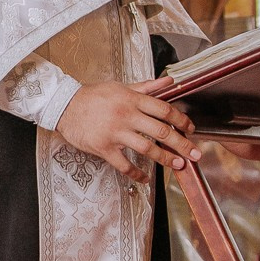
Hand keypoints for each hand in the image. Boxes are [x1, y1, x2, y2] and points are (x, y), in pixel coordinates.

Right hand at [53, 80, 201, 179]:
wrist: (64, 106)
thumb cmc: (94, 96)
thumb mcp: (120, 87)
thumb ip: (147, 87)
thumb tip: (170, 81)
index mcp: (132, 100)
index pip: (164, 110)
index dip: (181, 120)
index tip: (191, 129)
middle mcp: (126, 116)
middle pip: (161, 131)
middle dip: (181, 144)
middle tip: (195, 154)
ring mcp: (115, 133)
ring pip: (147, 149)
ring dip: (165, 159)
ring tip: (179, 166)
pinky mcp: (104, 148)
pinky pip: (124, 165)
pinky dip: (136, 174)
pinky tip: (145, 178)